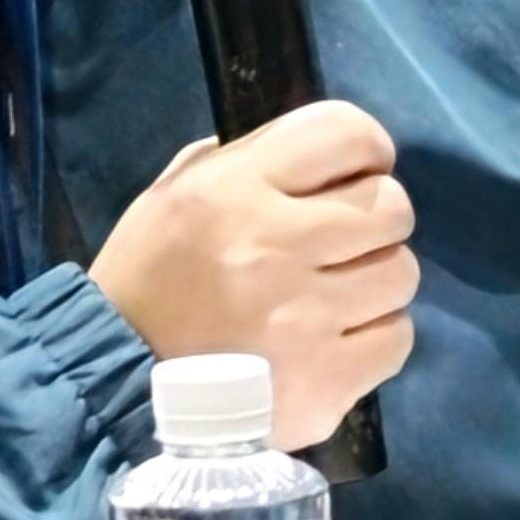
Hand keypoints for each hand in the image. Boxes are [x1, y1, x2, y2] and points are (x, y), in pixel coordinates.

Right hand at [89, 99, 418, 449]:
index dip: (367, 148)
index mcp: (234, 189)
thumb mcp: (172, 196)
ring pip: (401, 275)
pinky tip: (334, 342)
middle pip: (391, 207)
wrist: (118, 387)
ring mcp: (305, 320)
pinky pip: (396, 339)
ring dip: (375, 283)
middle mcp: (275, 247)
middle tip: (342, 243)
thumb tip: (321, 158)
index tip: (357, 172)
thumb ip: (245, 162)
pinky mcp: (324, 381)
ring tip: (333, 299)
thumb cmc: (148, 282)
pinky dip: (374, 339)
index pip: (347, 133)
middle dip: (375, 221)